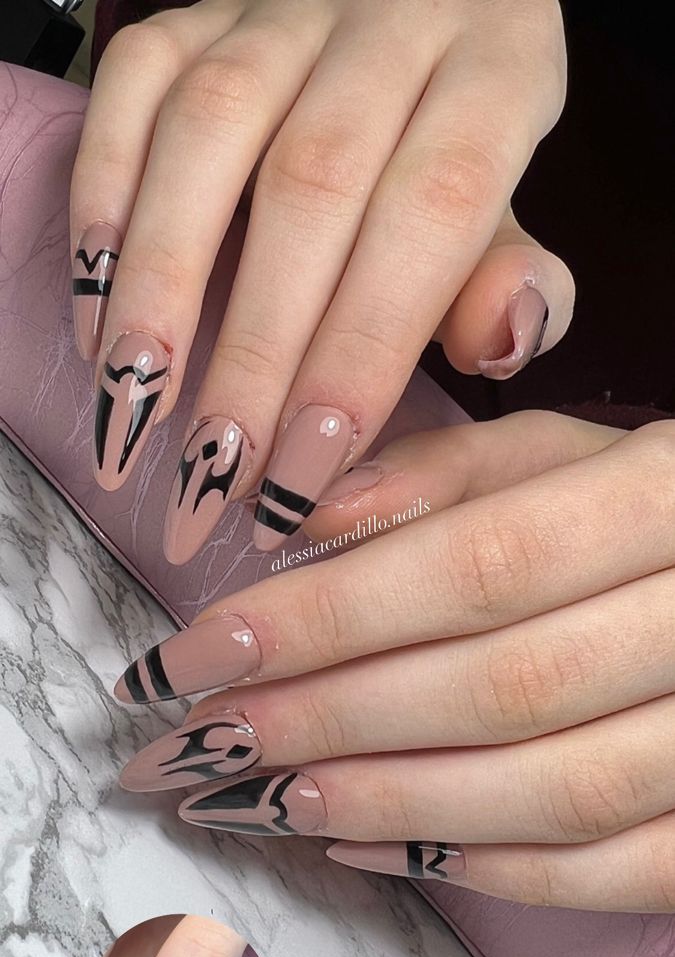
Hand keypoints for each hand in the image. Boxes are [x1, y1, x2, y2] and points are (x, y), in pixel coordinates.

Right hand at [71, 0, 570, 561]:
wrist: (412, 5)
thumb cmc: (453, 139)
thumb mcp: (514, 204)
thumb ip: (513, 277)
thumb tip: (501, 342)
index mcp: (494, 73)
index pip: (433, 214)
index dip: (362, 352)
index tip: (307, 473)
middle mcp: (388, 19)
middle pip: (311, 189)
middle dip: (255, 354)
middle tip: (216, 479)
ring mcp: (282, 11)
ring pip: (209, 134)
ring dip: (161, 289)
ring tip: (134, 413)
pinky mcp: (196, 13)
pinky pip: (134, 88)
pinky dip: (105, 205)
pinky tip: (98, 315)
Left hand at [113, 412, 674, 913]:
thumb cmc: (648, 518)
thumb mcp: (571, 454)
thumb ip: (451, 470)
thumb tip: (309, 521)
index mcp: (669, 499)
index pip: (480, 565)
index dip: (330, 617)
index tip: (203, 652)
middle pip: (504, 687)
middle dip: (334, 719)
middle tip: (210, 739)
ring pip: (556, 792)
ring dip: (392, 803)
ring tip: (270, 798)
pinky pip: (615, 870)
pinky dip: (487, 870)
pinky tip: (373, 847)